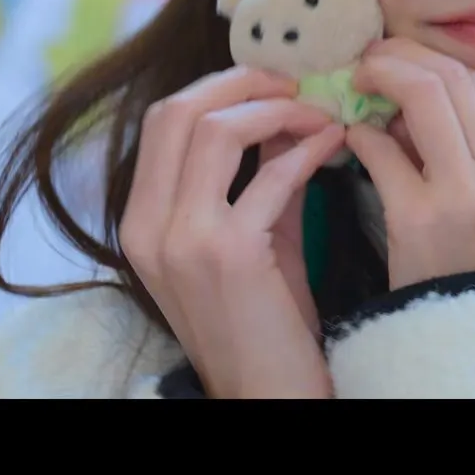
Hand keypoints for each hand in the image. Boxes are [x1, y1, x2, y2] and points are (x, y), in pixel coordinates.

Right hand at [121, 66, 345, 398]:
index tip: (271, 82)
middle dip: (241, 81)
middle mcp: (147, 226)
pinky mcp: (227, 254)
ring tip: (319, 112)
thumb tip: (282, 111)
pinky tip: (334, 145)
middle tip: (296, 80)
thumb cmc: (264, 322)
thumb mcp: (250, 238)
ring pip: (214, 128)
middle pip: (176, 110)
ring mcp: (181, 239)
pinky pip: (270, 174)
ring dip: (277, 109)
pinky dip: (307, 149)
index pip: (162, 119)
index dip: (219, 87)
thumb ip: (256, 176)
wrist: (267, 394)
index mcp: (140, 220)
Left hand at [347, 39, 474, 290]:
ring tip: (358, 84)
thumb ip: (474, 143)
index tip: (404, 60)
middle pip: (454, 79)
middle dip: (403, 55)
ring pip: (424, 96)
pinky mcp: (422, 218)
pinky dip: (361, 134)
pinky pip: (383, 150)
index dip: (435, 63)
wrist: (473, 337)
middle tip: (370, 57)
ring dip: (382, 77)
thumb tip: (412, 86)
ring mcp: (470, 195)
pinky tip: (353, 137)